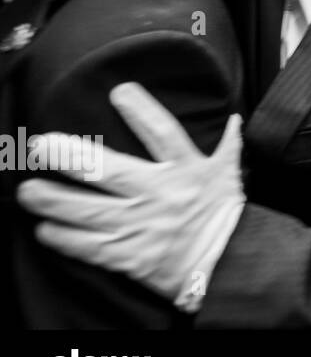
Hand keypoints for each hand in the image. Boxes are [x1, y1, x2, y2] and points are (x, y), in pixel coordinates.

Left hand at [17, 82, 244, 307]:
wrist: (232, 264)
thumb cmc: (226, 216)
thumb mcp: (230, 175)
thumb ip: (229, 144)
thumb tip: (235, 118)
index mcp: (186, 170)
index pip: (163, 134)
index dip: (142, 111)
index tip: (119, 91)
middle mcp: (159, 195)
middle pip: (109, 172)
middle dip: (72, 158)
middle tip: (42, 146)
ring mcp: (141, 226)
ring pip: (89, 212)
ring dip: (54, 202)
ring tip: (28, 191)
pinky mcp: (130, 256)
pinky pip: (89, 248)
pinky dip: (65, 239)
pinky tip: (45, 230)